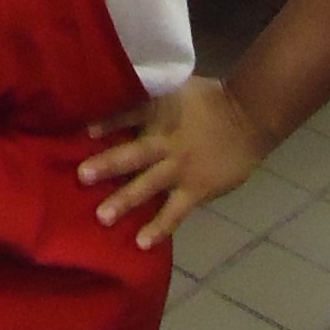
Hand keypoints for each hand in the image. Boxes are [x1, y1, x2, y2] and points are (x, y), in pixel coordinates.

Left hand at [78, 77, 266, 248]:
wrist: (248, 119)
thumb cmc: (209, 100)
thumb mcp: (176, 88)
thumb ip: (150, 97)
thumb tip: (120, 95)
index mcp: (161, 113)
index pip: (130, 114)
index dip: (108, 121)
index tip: (85, 131)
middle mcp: (167, 141)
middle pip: (133, 153)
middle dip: (107, 165)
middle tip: (81, 176)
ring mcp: (181, 168)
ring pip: (148, 185)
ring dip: (125, 200)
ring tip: (102, 216)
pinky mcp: (196, 189)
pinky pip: (175, 212)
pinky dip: (159, 227)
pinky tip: (142, 242)